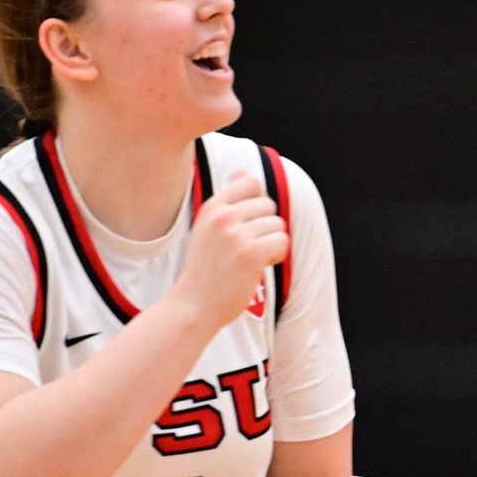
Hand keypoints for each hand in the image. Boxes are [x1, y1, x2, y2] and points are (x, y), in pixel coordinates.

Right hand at [171, 171, 287, 326]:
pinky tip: (260, 265)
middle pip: (268, 204)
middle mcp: (223, 216)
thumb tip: (243, 172)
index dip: (258, 199)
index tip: (250, 220)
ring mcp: (237, 234)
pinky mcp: (251, 253)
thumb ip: (226, 204)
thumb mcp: (206, 228)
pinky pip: (282, 241)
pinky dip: (276, 255)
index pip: (249, 182)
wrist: (194, 304)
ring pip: (277, 224)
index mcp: (212, 207)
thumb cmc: (204, 269)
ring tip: (252, 258)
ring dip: (271, 242)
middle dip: (265, 225)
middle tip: (249, 246)